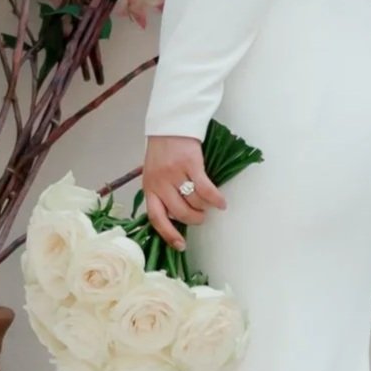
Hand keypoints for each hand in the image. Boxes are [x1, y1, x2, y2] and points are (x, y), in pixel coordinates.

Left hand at [142, 134, 227, 251]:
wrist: (170, 125)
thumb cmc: (162, 151)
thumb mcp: (153, 174)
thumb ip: (161, 193)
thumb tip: (175, 216)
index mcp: (149, 187)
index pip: (156, 217)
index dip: (168, 234)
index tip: (180, 245)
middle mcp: (160, 183)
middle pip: (179, 212)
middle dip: (193, 219)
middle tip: (201, 217)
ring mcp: (175, 174)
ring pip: (194, 202)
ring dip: (204, 207)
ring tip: (209, 205)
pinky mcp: (191, 164)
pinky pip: (206, 189)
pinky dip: (215, 198)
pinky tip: (221, 202)